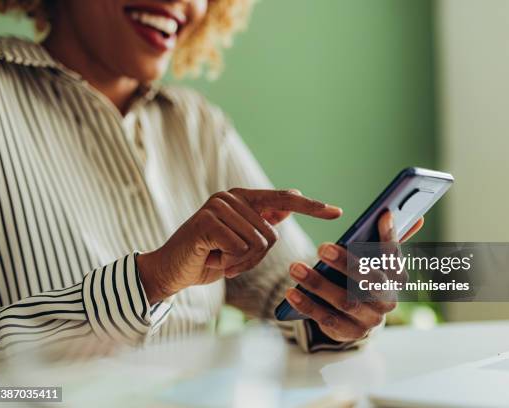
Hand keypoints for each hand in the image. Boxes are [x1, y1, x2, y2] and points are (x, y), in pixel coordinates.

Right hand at [138, 188, 341, 303]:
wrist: (171, 271)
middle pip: (271, 234)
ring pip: (256, 243)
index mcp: (242, 199)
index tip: (336, 211)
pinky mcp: (206, 221)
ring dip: (240, 262)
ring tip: (219, 258)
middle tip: (230, 261)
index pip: (283, 200)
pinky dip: (229, 263)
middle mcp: (230, 197)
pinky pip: (238, 248)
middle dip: (254, 258)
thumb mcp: (240, 242)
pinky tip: (211, 259)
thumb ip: (261, 223)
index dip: (311, 207)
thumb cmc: (208, 258)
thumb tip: (287, 206)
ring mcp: (217, 206)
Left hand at [285, 211, 423, 341]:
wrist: (356, 318)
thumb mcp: (371, 260)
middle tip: (322, 247)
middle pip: (370, 282)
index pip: (395, 256)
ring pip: (345, 302)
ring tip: (295, 267)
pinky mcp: (350, 333)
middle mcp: (388, 300)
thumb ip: (380, 238)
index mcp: (397, 277)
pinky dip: (308, 306)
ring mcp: (370, 320)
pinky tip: (291, 292)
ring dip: (318, 284)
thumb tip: (388, 213)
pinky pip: (327, 320)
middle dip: (346, 264)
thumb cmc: (362, 278)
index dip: (390, 237)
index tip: (381, 215)